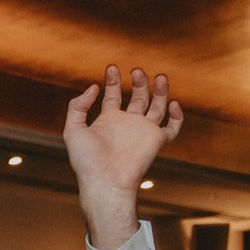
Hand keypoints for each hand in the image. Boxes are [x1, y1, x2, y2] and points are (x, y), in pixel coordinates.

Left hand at [64, 65, 183, 249]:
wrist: (104, 181)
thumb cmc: (86, 161)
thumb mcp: (73, 130)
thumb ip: (78, 107)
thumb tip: (94, 87)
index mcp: (108, 121)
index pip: (113, 95)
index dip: (113, 81)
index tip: (112, 67)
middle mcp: (127, 124)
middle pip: (138, 97)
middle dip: (138, 82)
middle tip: (137, 71)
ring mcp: (143, 131)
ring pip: (157, 106)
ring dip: (160, 90)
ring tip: (158, 76)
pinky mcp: (157, 141)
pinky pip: (173, 127)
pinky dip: (177, 115)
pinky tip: (172, 103)